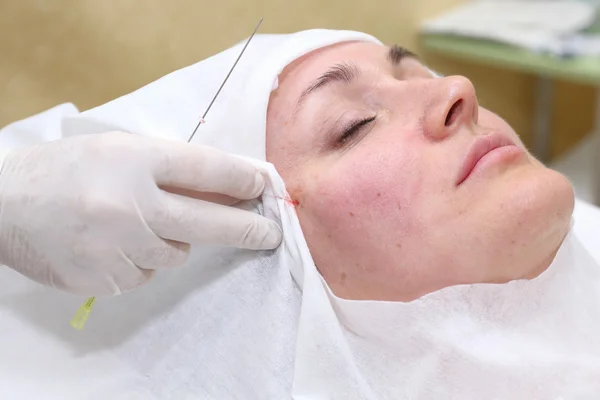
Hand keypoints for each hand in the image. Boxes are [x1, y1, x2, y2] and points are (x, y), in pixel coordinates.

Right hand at [0, 131, 281, 295]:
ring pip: (175, 255)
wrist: (4, 205)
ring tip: (134, 224)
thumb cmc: (67, 170)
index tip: (263, 187)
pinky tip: (113, 244)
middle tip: (271, 235)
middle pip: (207, 222)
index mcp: (134, 160)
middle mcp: (130, 204)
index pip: (205, 169)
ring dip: (170, 242)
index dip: (242, 179)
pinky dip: (141, 261)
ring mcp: (117, 245)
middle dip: (246, 229)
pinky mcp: (105, 278)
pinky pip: (145, 274)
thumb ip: (170, 168)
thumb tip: (226, 189)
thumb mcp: (119, 151)